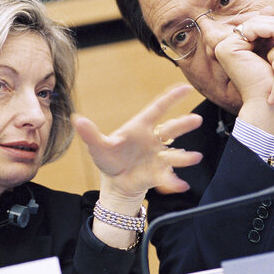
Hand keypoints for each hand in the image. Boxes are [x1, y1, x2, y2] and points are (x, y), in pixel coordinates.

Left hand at [73, 84, 202, 201]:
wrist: (116, 182)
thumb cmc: (109, 158)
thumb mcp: (98, 147)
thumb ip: (90, 134)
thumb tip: (77, 119)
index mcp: (141, 127)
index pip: (158, 109)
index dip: (172, 98)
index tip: (186, 88)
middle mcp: (154, 140)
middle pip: (171, 130)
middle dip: (183, 125)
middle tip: (196, 119)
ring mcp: (158, 157)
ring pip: (173, 154)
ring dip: (184, 156)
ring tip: (194, 157)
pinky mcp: (159, 174)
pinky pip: (168, 177)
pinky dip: (175, 182)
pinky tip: (180, 186)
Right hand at [212, 10, 273, 134]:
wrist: (268, 105)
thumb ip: (270, 31)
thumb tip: (268, 7)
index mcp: (234, 47)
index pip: (258, 26)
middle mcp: (225, 46)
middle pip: (257, 24)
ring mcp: (224, 46)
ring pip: (257, 24)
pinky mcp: (227, 47)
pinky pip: (254, 29)